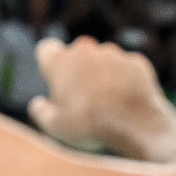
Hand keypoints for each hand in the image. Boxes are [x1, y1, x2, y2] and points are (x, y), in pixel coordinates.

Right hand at [28, 36, 175, 158]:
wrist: (135, 126)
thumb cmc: (90, 126)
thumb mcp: (55, 126)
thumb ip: (41, 112)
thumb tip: (38, 105)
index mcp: (60, 61)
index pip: (46, 50)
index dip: (50, 66)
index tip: (56, 82)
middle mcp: (86, 49)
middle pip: (77, 55)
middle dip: (78, 71)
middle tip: (83, 99)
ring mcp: (113, 53)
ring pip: (103, 60)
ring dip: (103, 75)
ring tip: (108, 105)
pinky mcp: (137, 61)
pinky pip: (126, 68)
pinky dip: (125, 81)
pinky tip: (127, 102)